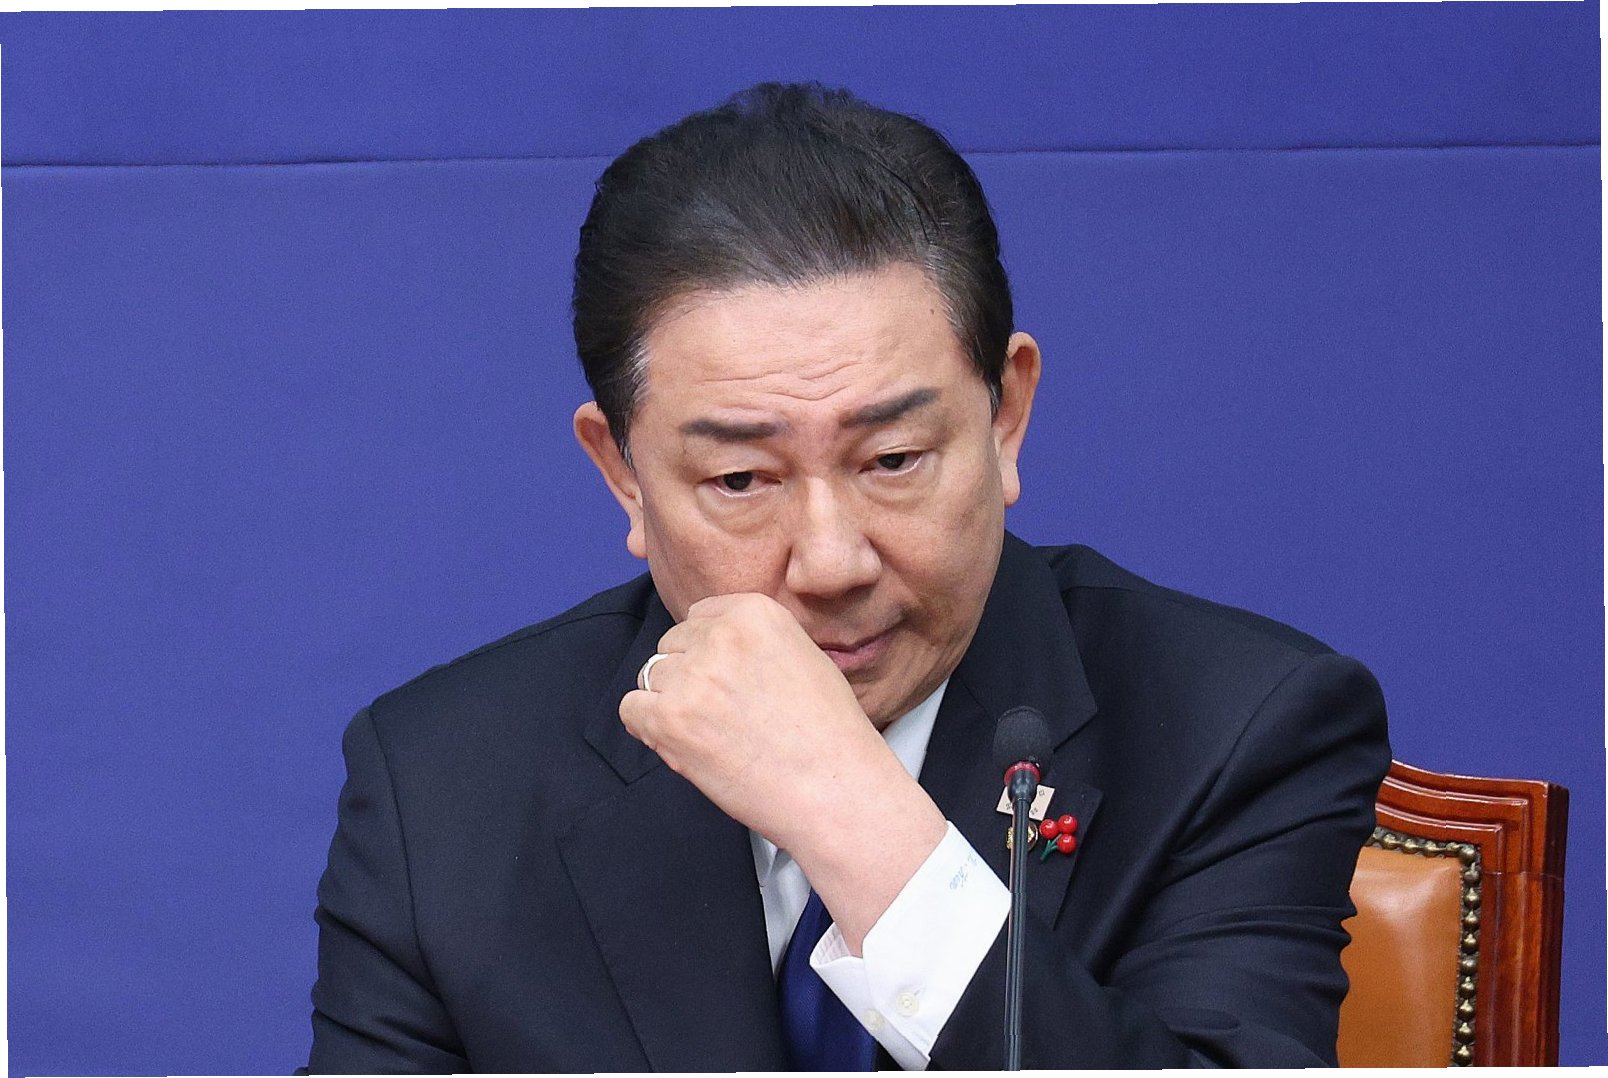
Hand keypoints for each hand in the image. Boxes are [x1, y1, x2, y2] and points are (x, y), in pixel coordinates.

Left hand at [620, 593, 945, 947]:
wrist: (836, 789)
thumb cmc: (829, 734)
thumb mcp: (803, 656)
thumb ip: (753, 642)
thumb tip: (708, 648)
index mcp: (756, 612)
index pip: (700, 616)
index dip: (707, 651)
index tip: (725, 680)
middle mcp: (720, 636)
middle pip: (672, 645)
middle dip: (687, 676)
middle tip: (720, 714)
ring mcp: (693, 677)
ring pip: (650, 676)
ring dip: (670, 703)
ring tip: (709, 734)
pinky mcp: (671, 720)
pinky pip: (632, 709)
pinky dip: (648, 728)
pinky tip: (684, 745)